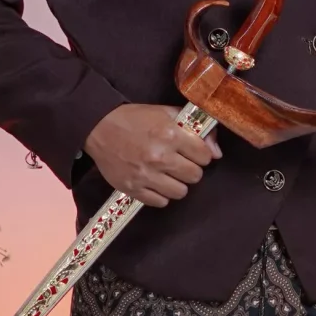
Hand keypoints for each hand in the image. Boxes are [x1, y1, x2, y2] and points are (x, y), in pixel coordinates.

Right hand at [84, 105, 220, 206]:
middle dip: (191, 169)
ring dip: (178, 183)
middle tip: (180, 162)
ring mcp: (145, 175)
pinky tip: (155, 182)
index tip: (193, 152)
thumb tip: (216, 152)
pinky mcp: (132, 188)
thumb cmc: (134, 119)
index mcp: (170, 134)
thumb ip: (194, 127)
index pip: (205, 156)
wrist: (98, 127)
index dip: (201, 154)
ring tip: (168, 174)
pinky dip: (160, 194)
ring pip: (180, 192)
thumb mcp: (165, 113)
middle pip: (195, 176)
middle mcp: (160, 157)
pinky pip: (160, 202)